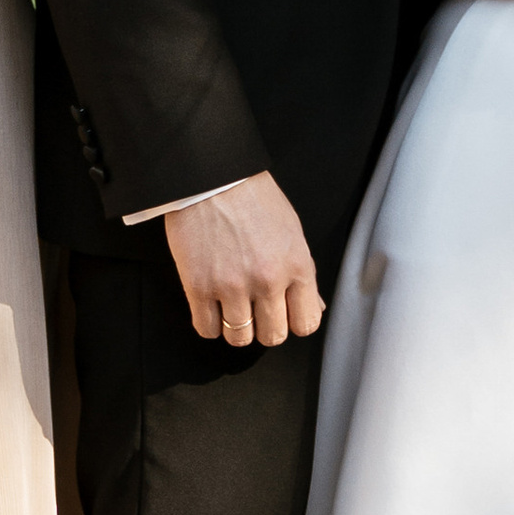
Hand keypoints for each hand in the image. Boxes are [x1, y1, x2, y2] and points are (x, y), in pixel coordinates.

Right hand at [168, 171, 320, 347]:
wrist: (211, 176)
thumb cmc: (253, 197)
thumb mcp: (291, 230)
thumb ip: (302, 272)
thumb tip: (314, 306)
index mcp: (297, 265)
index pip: (306, 322)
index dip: (294, 321)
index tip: (283, 313)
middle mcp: (268, 280)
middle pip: (272, 336)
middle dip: (264, 327)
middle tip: (255, 311)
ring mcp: (232, 286)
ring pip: (239, 338)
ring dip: (235, 327)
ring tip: (231, 306)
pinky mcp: (199, 287)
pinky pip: (206, 329)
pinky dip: (209, 324)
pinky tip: (210, 306)